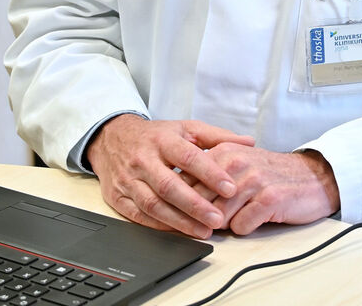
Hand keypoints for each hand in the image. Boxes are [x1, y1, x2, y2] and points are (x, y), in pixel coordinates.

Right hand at [86, 114, 253, 238]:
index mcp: (163, 140)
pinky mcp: (117, 197)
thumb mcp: (186, 129)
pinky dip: (159, 226)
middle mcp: (143, 159)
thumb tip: (249, 142)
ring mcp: (128, 179)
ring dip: (179, 221)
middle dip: (195, 205)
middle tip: (218, 219)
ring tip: (203, 231)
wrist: (112, 138)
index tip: (230, 188)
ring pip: (153, 204)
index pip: (189, 157)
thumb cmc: (156, 136)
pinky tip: (178, 231)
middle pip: (169, 185)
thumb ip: (217, 137)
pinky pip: (138, 216)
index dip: (210, 174)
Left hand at [191, 145, 340, 234]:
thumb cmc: (272, 175)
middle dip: (200, 217)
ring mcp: (253, 180)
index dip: (181, 202)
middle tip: (207, 224)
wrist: (314, 177)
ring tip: (238, 217)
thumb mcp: (238, 165)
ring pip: (217, 216)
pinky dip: (243, 228)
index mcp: (224, 151)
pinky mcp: (269, 199)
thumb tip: (175, 197)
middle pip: (199, 201)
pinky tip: (254, 219)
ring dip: (223, 224)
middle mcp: (236, 162)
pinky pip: (240, 226)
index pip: (187, 181)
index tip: (179, 215)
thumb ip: (209, 175)